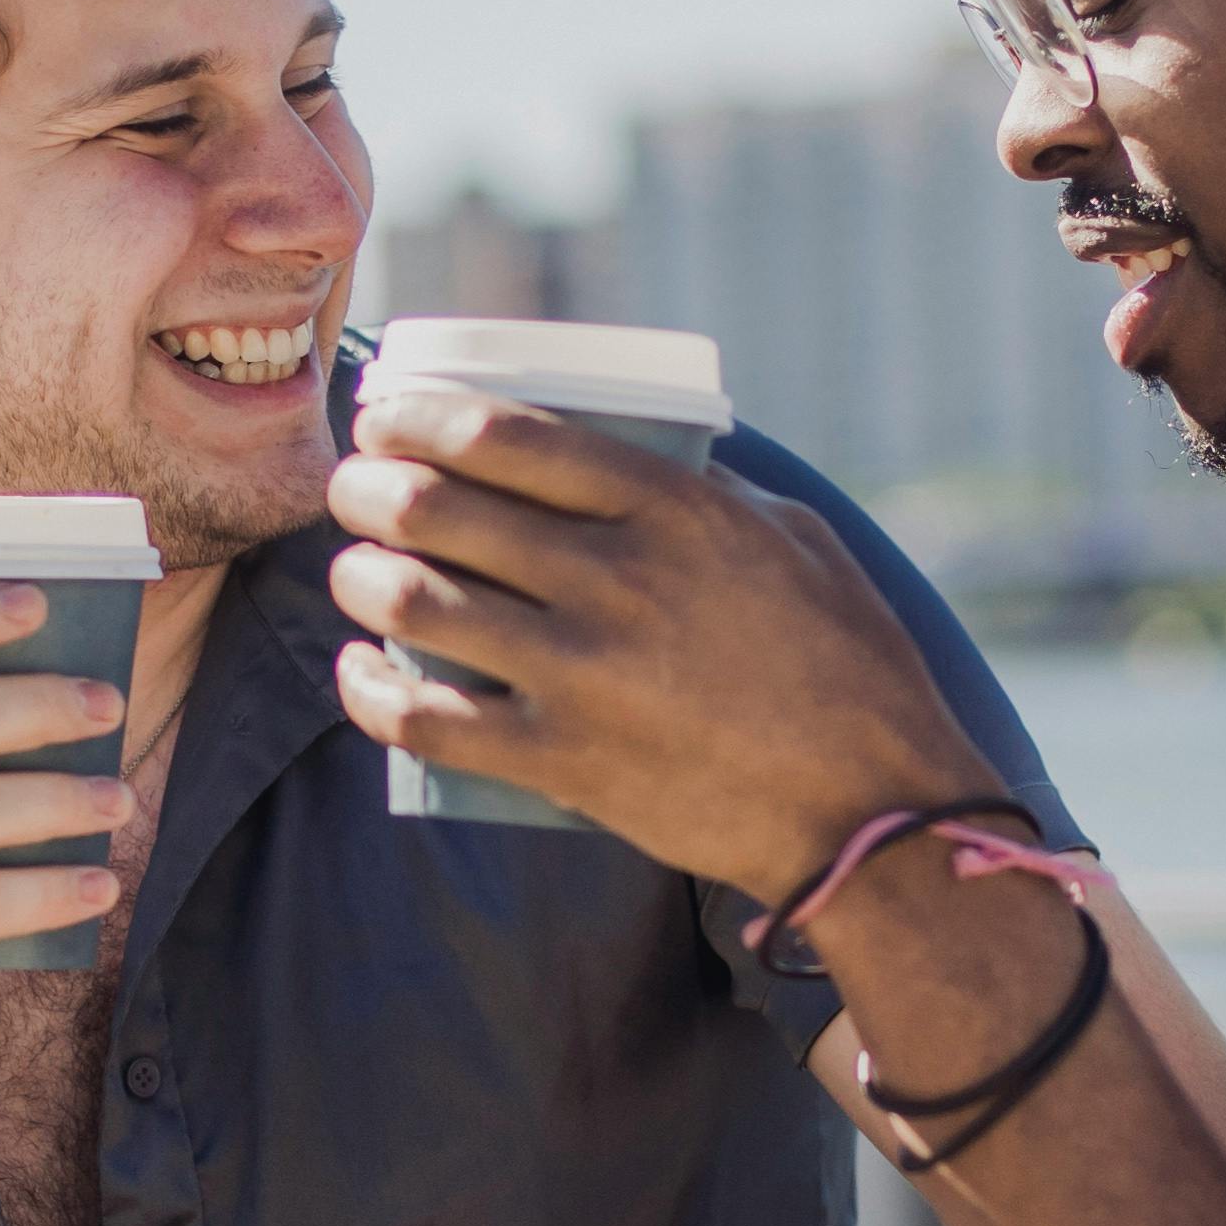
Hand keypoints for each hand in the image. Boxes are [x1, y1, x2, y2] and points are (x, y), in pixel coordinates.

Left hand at [325, 393, 994, 901]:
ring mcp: (584, 674)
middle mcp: (617, 579)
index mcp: (673, 508)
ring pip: (413, 603)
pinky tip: (359, 672)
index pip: (506, 434)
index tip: (387, 418)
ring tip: (353, 570)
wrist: (872, 808)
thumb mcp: (790, 539)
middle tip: (353, 491)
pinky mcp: (564, 762)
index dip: (418, 416)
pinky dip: (371, 691)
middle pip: (437, 508)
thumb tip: (630, 458)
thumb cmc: (848, 666)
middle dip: (366, 488)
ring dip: (357, 576)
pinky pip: (425, 720)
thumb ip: (706, 494)